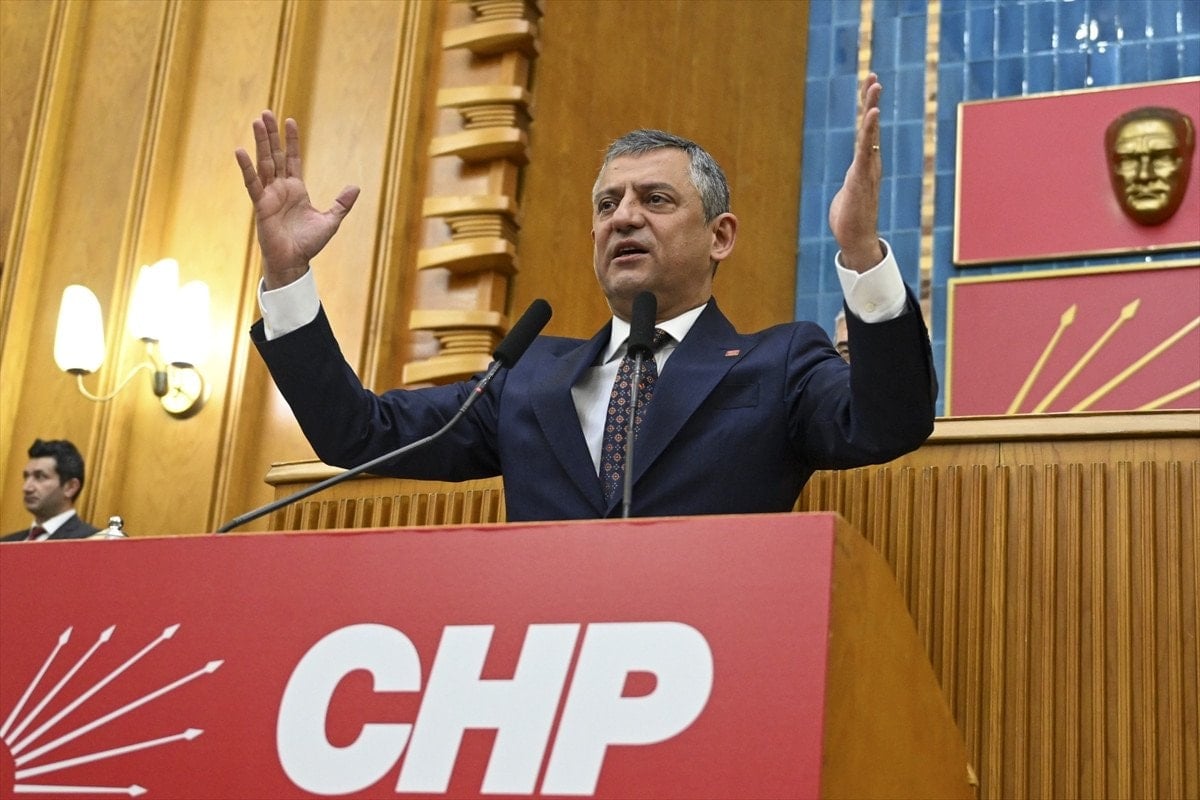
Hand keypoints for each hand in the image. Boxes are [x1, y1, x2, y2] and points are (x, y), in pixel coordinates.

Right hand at [234, 111, 359, 288]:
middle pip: (275, 155)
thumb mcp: (331, 220)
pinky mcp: (260, 205)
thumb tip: (356, 187)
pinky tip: (240, 151)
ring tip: (256, 121)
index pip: (292, 159)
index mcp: (296, 189)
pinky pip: (252, 183)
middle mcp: (280, 188)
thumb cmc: (309, 244)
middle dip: (271, 134)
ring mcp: (269, 195)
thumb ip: (342, 203)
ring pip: (264, 163)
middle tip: (265, 112)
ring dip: (260, 142)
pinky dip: (246, 168)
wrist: (294, 262)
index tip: (289, 121)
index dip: (291, 141)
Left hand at [828, 73, 884, 271]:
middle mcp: (869, 162)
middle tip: (873, 75)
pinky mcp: (861, 175)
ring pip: (870, 132)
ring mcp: (867, 167)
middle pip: (870, 125)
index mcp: (864, 165)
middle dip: (871, 100)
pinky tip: (872, 112)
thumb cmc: (850, 221)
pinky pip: (866, 147)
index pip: (866, 132)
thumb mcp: (846, 197)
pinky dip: (869, 129)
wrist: (856, 240)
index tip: (869, 88)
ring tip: (875, 84)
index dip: (867, 110)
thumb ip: (849, 187)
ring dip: (872, 106)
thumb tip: (848, 190)